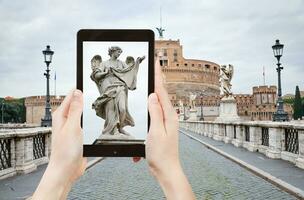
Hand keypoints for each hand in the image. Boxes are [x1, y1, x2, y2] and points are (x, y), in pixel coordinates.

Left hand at [33, 89, 86, 199]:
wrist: (66, 170)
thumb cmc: (65, 151)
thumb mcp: (73, 127)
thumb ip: (76, 109)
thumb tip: (77, 92)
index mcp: (61, 116)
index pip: (70, 96)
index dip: (78, 88)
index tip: (84, 78)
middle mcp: (65, 120)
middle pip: (74, 103)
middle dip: (82, 96)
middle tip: (90, 87)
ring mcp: (70, 128)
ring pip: (79, 113)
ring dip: (85, 107)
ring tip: (91, 99)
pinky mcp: (76, 135)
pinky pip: (82, 123)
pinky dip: (87, 118)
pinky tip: (91, 118)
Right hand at [134, 56, 194, 199]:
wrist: (166, 170)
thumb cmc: (161, 154)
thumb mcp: (155, 132)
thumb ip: (155, 113)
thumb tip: (153, 96)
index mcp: (169, 115)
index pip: (161, 90)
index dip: (158, 75)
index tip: (156, 62)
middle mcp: (169, 116)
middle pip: (161, 93)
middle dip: (157, 78)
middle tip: (154, 65)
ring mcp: (166, 122)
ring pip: (158, 102)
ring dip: (154, 90)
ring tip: (152, 78)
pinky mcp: (162, 127)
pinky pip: (155, 113)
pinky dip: (151, 106)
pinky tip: (149, 101)